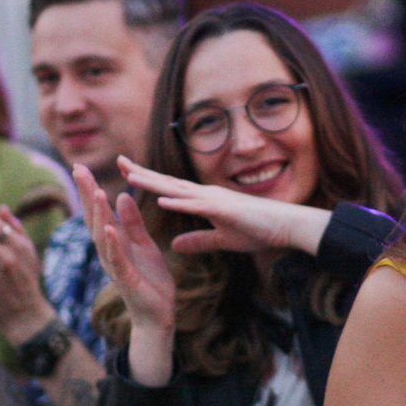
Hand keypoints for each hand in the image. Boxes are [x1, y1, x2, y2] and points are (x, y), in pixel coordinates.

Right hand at [74, 164, 175, 335]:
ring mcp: (115, 265)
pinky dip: (113, 244)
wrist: (157, 315)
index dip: (89, 189)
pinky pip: (117, 259)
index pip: (98, 211)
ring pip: (103, 236)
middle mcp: (109, 251)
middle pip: (94, 218)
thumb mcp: (144, 244)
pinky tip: (109, 229)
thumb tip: (121, 195)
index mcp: (114, 241)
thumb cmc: (149, 280)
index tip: (80, 167)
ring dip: (99, 214)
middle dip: (87, 194)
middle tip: (78, 169)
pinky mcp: (126, 279)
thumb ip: (133, 222)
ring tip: (96, 191)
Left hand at [116, 157, 329, 256]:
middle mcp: (206, 194)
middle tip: (118, 161)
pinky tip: (161, 200)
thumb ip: (198, 240)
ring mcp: (215, 200)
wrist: (287, 226)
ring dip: (154, 182)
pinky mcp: (225, 210)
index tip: (127, 172)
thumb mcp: (222, 240)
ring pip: (177, 190)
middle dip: (142, 172)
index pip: (170, 189)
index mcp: (204, 200)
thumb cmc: (259, 230)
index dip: (148, 180)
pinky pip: (197, 206)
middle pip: (167, 182)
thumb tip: (175, 244)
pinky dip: (179, 203)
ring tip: (130, 176)